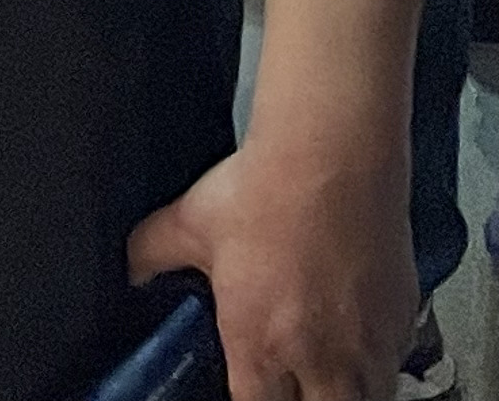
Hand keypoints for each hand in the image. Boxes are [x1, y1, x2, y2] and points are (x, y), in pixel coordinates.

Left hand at [128, 139, 411, 400]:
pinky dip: (374, 363)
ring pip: (364, 398)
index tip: (247, 385)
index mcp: (261, 345)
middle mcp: (321, 357)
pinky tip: (353, 340)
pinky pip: (393, 365)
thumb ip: (149, 256)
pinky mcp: (402, 322)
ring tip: (322, 370)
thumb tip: (133, 269)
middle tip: (286, 378)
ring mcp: (369, 345)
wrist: (330, 160)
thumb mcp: (185, 224)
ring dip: (341, 390)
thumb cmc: (266, 191)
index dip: (247, 400)